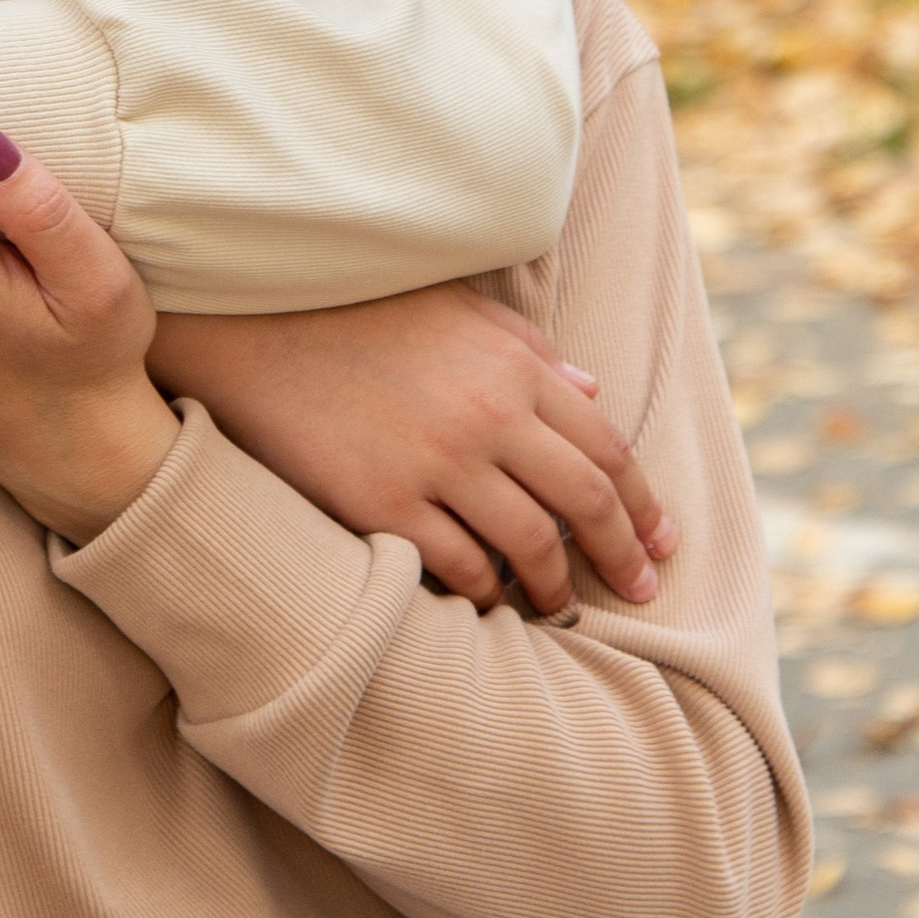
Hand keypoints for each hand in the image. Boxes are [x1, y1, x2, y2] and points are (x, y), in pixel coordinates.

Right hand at [150, 285, 677, 615]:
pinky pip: (457, 566)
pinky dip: (484, 591)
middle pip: (584, 503)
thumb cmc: (359, 309)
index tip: (663, 541)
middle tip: (639, 592)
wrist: (255, 320)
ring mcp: (436, 462)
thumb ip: (531, 349)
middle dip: (622, 555)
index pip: (606, 447)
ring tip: (560, 608)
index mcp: (514, 364)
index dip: (643, 503)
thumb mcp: (457, 309)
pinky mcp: (382, 503)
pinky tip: (488, 600)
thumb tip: (593, 394)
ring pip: (530, 545)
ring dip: (554, 586)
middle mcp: (487, 415)